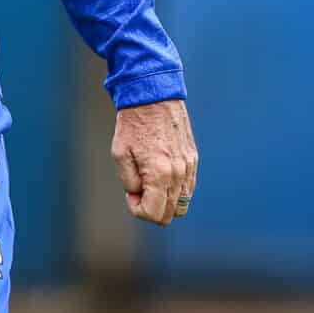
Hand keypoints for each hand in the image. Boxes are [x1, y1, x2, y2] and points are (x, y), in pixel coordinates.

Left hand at [111, 98, 196, 226]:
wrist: (154, 97)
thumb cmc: (133, 125)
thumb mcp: (120, 154)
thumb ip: (130, 182)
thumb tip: (139, 197)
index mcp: (159, 174)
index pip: (153, 214)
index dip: (137, 209)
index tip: (130, 193)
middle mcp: (179, 174)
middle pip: (170, 215)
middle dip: (151, 208)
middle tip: (138, 188)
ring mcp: (189, 168)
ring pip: (182, 205)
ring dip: (164, 201)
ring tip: (149, 181)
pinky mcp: (193, 160)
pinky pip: (188, 189)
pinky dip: (175, 191)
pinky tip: (161, 175)